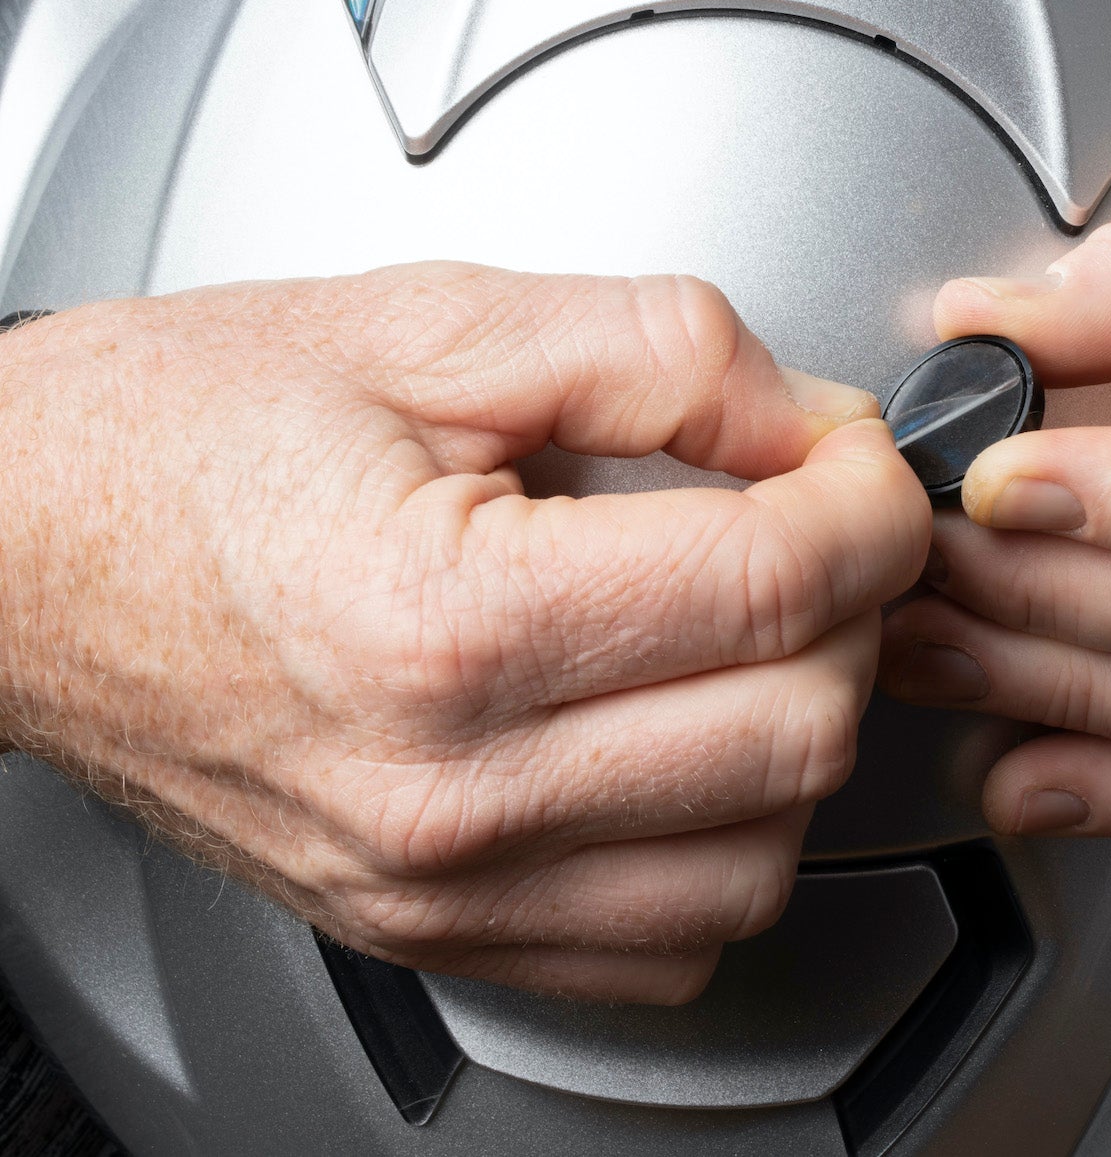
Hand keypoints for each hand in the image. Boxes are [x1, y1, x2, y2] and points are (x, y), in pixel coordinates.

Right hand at [0, 265, 928, 1001]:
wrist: (21, 552)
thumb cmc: (185, 440)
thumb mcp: (431, 325)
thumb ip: (660, 354)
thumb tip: (812, 419)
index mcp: (449, 624)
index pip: (777, 589)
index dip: (871, 505)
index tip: (860, 463)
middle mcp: (450, 792)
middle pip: (800, 732)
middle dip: (855, 608)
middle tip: (812, 524)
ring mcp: (441, 886)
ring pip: (762, 858)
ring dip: (800, 730)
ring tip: (748, 628)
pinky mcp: (436, 931)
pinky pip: (671, 941)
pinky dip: (724, 842)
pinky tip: (684, 739)